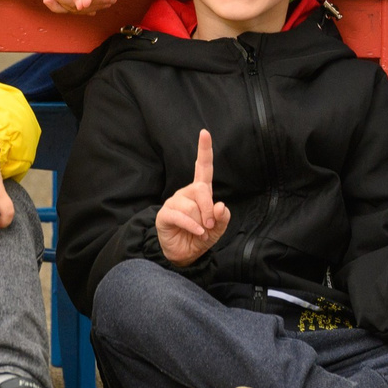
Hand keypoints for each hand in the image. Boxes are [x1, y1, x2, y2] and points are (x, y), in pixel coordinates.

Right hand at [155, 130, 231, 266]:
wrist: (184, 255)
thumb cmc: (201, 237)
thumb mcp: (218, 229)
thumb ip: (222, 218)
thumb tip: (220, 206)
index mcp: (200, 192)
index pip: (203, 168)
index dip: (204, 150)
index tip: (204, 133)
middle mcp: (186, 193)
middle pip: (200, 190)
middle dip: (209, 209)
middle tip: (211, 225)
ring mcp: (174, 202)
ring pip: (191, 206)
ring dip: (201, 222)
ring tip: (201, 232)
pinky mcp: (165, 214)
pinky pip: (181, 216)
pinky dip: (192, 226)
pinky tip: (197, 233)